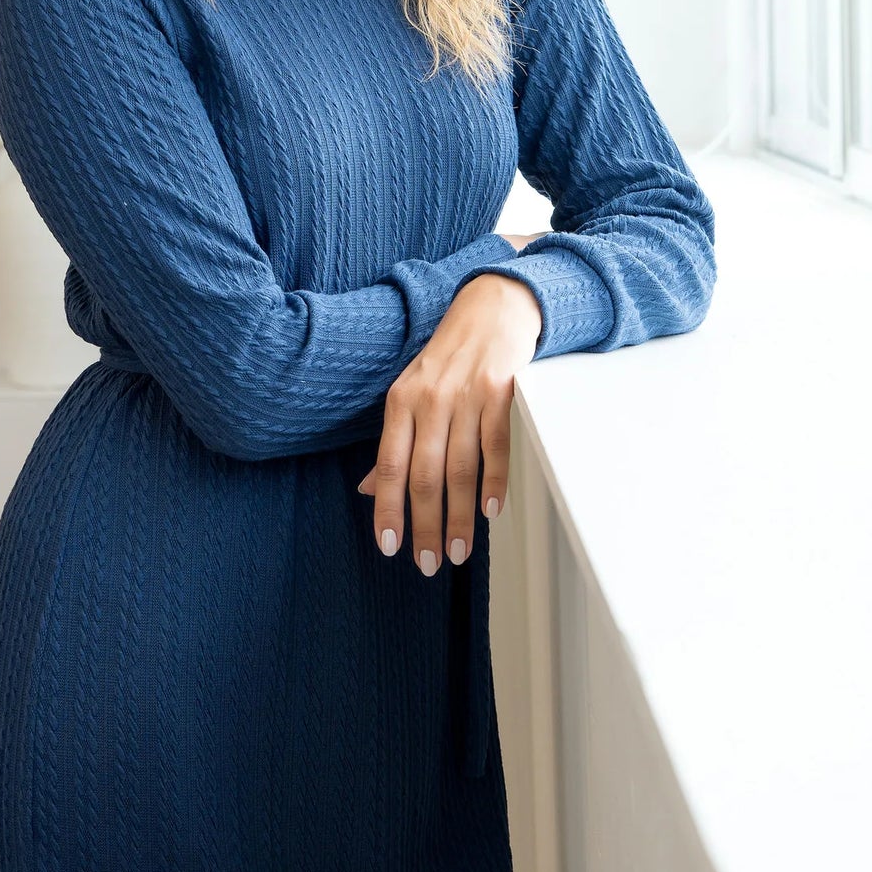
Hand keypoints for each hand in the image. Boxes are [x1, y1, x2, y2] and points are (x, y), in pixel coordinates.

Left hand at [355, 270, 541, 573]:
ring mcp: (466, 396)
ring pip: (459, 468)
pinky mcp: (501, 391)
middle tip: (429, 564)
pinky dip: (493, 482)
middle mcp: (429, 400)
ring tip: (460, 551)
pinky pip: (495, 445)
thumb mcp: (411, 394)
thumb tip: (370, 490)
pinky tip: (490, 511)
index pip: (390, 465)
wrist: (492, 308)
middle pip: (424, 475)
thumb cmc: (448, 357)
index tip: (389, 548)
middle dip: (425, 525)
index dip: (388, 509)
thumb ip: (393, 442)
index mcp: (401, 402)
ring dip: (460, 516)